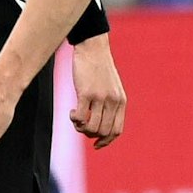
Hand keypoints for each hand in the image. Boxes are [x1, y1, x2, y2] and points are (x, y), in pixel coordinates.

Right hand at [69, 33, 125, 148]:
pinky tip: (72, 112)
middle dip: (90, 134)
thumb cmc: (98, 67)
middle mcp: (113, 101)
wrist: (93, 47)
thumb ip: (109, 103)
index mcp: (121, 101)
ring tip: (76, 118)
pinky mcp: (86, 93)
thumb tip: (98, 124)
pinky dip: (75, 119)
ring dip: (81, 128)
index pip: (116, 130)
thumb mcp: (110, 86)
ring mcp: (100, 98)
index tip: (96, 144)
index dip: (106, 141)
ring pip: (91, 127)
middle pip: (103, 131)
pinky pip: (81, 117)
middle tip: (81, 125)